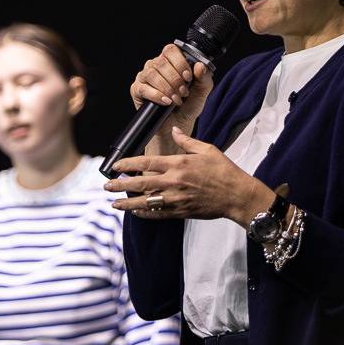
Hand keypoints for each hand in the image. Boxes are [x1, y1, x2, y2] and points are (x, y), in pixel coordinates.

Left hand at [104, 127, 273, 227]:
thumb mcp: (207, 149)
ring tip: (114, 203)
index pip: (146, 163)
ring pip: (146, 201)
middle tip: (106, 186)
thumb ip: (187, 141)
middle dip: (120, 185)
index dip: (128, 165)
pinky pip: (158, 214)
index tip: (115, 166)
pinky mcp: (181, 212)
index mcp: (178, 163)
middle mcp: (174, 181)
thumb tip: (175, 130)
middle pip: (140, 183)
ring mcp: (176, 198)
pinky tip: (135, 212)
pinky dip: (145, 214)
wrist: (237, 195)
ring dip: (128, 203)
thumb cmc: (224, 170)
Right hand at [131, 45, 212, 154]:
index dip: (180, 62)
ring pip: (151, 74)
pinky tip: (165, 102)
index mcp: (170, 61)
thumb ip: (204, 77)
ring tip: (176, 100)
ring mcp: (144, 77)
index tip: (188, 77)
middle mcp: (155, 65)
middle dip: (175, 79)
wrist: (178, 124)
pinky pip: (143, 88)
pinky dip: (156, 95)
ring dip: (167, 88)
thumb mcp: (202, 91)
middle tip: (183, 92)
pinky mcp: (137, 89)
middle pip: (161, 62)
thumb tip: (200, 65)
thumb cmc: (188, 105)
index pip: (170, 50)